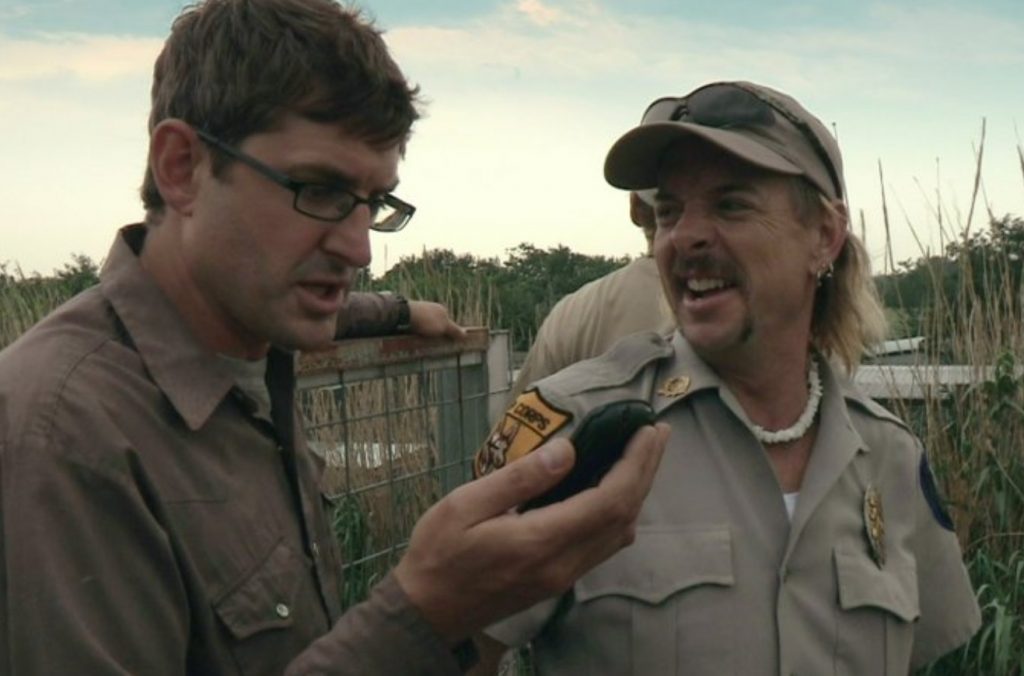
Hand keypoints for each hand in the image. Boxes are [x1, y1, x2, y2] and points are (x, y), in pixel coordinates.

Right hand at [393, 422, 669, 644]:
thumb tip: (567, 449)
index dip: (635, 464)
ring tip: (644, 454)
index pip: (609, 501)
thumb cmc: (438, 553)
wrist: (427, 612)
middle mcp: (563, 563)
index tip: (646, 430)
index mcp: (541, 541)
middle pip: (623, 516)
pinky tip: (617, 489)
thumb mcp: (464, 505)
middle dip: (646, 471)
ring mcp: (564, 576)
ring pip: (619, 534)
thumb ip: (518, 479)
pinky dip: (620, 512)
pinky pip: (604, 545)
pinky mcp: (559, 579)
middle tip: (658, 432)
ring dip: (638, 491)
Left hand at [408, 300, 465, 339]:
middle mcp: (432, 308)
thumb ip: (454, 331)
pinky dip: (416, 330)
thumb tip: (466, 334)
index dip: (447, 334)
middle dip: (435, 333)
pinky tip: (413, 335)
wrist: (404, 314)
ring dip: (424, 333)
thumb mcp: (443, 327)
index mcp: (442, 310)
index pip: (448, 324)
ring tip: (420, 341)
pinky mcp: (410, 313)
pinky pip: (416, 324)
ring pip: (426, 325)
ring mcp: (421, 310)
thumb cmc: (427, 320)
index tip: (444, 343)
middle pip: (436, 324)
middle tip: (431, 343)